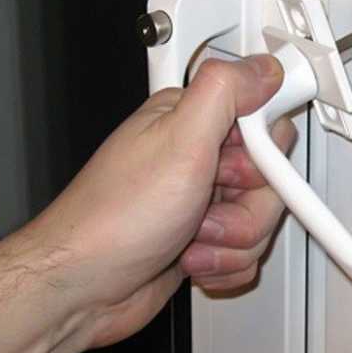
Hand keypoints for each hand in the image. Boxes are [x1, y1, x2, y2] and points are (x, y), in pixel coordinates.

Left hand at [28, 55, 295, 347]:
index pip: (260, 118)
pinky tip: (188, 258)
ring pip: (259, 219)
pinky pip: (244, 252)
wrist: (83, 285)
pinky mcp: (201, 240)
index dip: (264, 148)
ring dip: (230, 241)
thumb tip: (263, 67)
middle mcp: (195, 159)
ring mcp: (199, 202)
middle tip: (206, 207)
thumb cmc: (115, 217)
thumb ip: (225, 92)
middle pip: (268, 176)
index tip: (239, 169)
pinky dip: (223, 263)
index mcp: (189, 122)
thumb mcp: (178, 141)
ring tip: (190, 237)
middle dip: (246, 206)